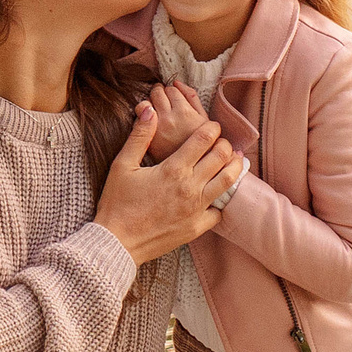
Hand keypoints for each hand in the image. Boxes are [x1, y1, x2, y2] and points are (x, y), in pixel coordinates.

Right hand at [92, 103, 244, 264]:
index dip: (212, 128)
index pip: (204, 139)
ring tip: (233, 160)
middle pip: (221, 156)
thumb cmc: (117, 203)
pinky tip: (216, 194)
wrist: (117, 242)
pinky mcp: (197, 226)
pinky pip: (219, 210)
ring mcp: (196, 208)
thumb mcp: (122, 165)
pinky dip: (221, 200)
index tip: (213, 126)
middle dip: (225, 144)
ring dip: (234, 167)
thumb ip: (139, 136)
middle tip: (222, 142)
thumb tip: (149, 109)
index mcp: (173, 169)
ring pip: (228, 181)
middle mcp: (189, 187)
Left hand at [144, 81, 205, 159]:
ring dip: (148, 104)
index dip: (172, 92)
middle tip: (162, 103)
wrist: (189, 176)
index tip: (173, 99)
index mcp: (186, 113)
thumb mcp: (204, 121)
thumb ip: (192, 99)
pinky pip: (137, 120)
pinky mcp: (147, 141)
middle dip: (159, 94)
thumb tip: (177, 82)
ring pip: (144, 103)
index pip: (172, 88)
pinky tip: (148, 127)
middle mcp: (169, 118)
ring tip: (155, 113)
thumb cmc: (201, 149)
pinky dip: (140, 119)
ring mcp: (156, 129)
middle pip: (157, 92)